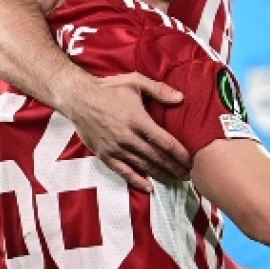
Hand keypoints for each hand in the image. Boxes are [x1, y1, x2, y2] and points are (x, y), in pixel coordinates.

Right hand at [59, 71, 189, 190]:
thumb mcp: (135, 81)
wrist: (78, 98)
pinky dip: (137, 181)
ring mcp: (116, 148)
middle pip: (157, 157)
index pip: (165, 142)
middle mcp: (128, 138)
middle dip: (174, 167)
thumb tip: (181, 98)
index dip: (180, 154)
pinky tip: (149, 187)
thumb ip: (159, 90)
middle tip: (188, 175)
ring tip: (175, 180)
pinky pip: (123, 172)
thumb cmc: (108, 88)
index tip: (191, 161)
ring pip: (143, 166)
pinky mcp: (105, 155)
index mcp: (138, 120)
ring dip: (160, 175)